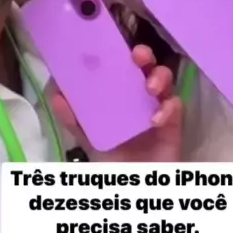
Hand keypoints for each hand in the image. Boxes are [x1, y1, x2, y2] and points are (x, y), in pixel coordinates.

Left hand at [48, 44, 182, 162]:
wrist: (133, 188)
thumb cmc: (112, 161)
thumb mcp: (90, 138)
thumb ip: (74, 120)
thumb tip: (55, 95)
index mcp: (122, 95)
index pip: (123, 66)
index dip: (121, 52)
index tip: (113, 45)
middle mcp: (141, 97)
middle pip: (147, 66)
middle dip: (145, 55)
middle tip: (138, 57)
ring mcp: (159, 108)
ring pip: (166, 80)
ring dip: (160, 77)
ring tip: (150, 88)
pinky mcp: (174, 124)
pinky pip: (176, 106)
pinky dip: (168, 108)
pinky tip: (156, 119)